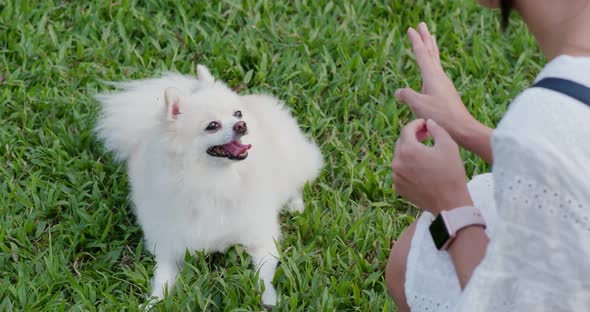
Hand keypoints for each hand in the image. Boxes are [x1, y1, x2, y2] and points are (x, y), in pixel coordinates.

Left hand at [391, 119, 472, 214]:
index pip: (407, 129)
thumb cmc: (451, 173)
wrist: (450, 203)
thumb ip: (436, 129)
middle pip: (401, 142)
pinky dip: (408, 166)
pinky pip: (400, 171)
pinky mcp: (398, 187)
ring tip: (424, 152)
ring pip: (400, 157)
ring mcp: (396, 176)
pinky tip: (420, 167)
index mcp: (408, 150)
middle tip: (426, 135)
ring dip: (410, 151)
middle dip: (413, 136)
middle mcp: (397, 162)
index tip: (425, 124)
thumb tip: (428, 123)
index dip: (417, 124)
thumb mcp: (448, 146)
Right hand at [395, 22, 477, 144]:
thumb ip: (407, 96)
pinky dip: (433, 63)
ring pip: (436, 61)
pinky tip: (433, 69)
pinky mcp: (445, 92)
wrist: (461, 128)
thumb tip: (398, 92)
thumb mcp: (419, 105)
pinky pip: (437, 71)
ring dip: (431, 48)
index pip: (421, 54)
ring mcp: (444, 84)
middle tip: (422, 25)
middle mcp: (439, 77)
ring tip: (430, 39)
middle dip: (425, 38)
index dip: (415, 41)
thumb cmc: (441, 116)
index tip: (410, 28)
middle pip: (431, 52)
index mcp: (432, 77)